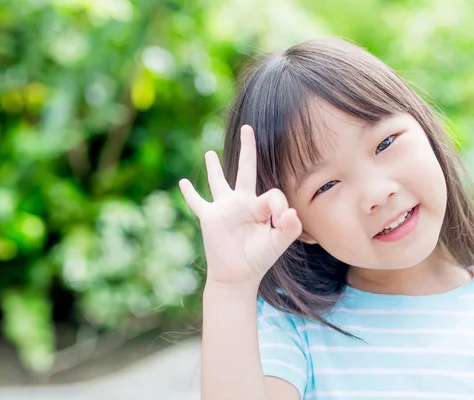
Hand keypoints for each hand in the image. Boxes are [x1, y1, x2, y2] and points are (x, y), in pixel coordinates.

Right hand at [179, 125, 302, 288]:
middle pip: (246, 169)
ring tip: (209, 153)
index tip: (279, 220)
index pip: (272, 193)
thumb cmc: (260, 259)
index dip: (277, 205)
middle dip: (248, 148)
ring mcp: (225, 208)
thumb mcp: (278, 243)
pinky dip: (189, 193)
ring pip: (219, 181)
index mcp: (262, 206)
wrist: (238, 275)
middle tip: (248, 128)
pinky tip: (183, 182)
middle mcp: (243, 202)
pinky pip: (198, 202)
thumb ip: (289, 228)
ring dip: (214, 168)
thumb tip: (290, 212)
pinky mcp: (210, 217)